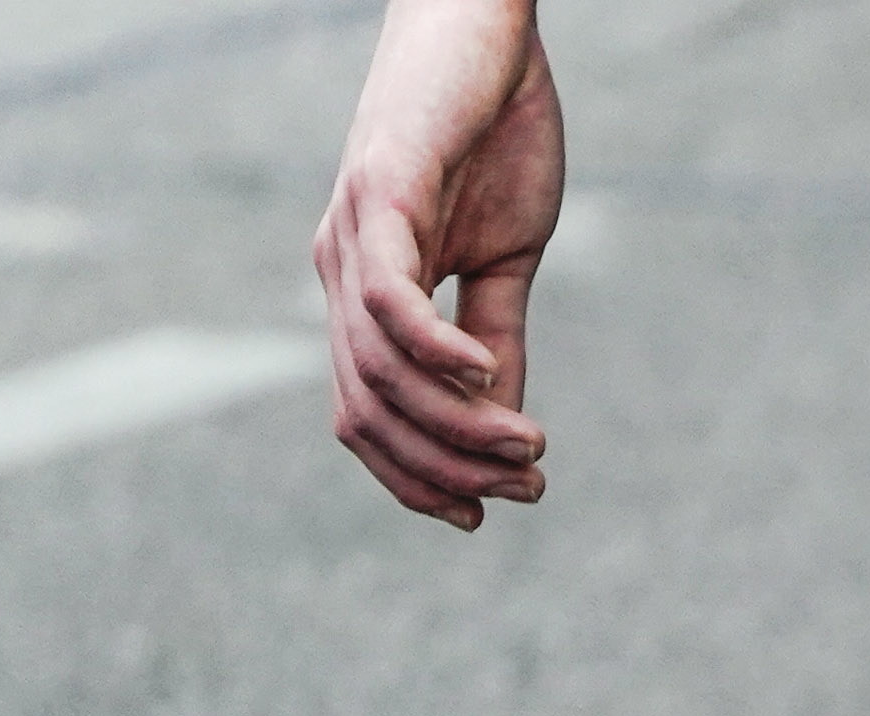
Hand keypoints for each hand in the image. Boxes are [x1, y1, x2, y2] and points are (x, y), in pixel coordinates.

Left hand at [314, 0, 562, 529]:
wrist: (485, 23)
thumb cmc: (494, 130)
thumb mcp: (506, 257)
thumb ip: (497, 339)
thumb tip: (504, 426)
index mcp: (364, 291)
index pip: (370, 414)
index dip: (420, 478)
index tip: (491, 513)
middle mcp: (339, 269)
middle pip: (369, 409)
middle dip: (445, 469)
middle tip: (527, 487)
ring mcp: (351, 231)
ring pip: (380, 369)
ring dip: (457, 426)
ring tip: (529, 446)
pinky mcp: (380, 190)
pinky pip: (387, 298)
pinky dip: (433, 351)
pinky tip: (487, 375)